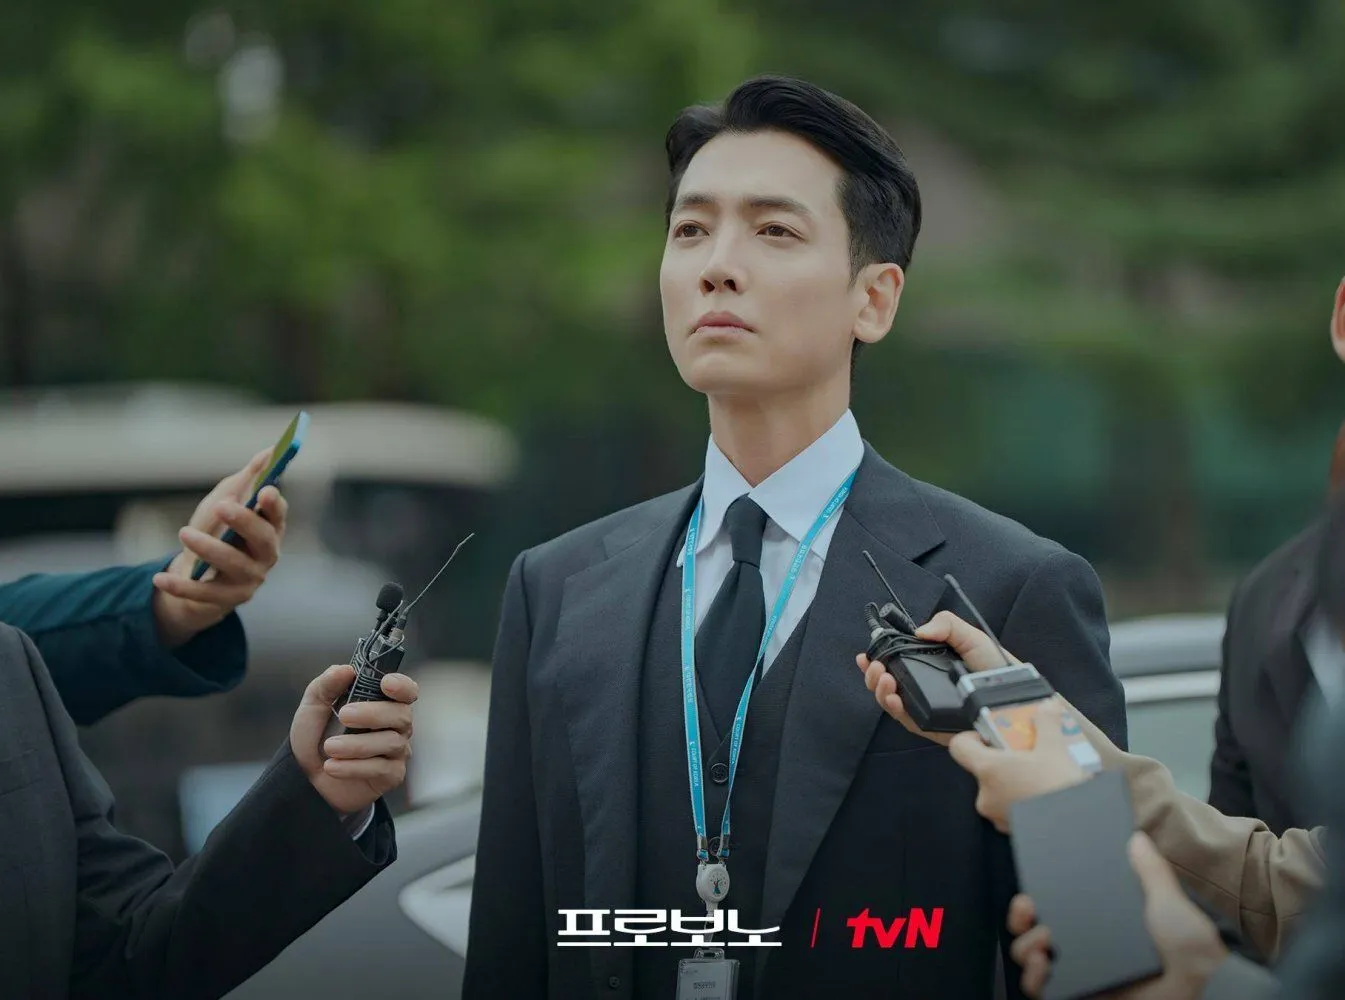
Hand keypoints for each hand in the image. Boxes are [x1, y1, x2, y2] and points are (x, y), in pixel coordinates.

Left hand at [151, 449, 288, 646]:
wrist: (198, 575)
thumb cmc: (217, 531)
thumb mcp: (227, 501)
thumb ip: (246, 479)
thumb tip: (269, 451)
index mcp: (270, 529)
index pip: (279, 516)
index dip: (274, 505)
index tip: (265, 491)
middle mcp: (266, 555)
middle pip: (263, 540)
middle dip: (244, 522)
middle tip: (223, 506)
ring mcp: (249, 580)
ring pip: (233, 564)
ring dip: (209, 548)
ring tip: (184, 532)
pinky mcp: (226, 600)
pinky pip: (204, 593)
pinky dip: (181, 585)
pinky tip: (159, 578)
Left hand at [290, 664, 417, 816]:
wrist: (305, 777)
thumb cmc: (316, 736)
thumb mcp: (313, 706)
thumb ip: (327, 685)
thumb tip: (346, 669)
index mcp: (382, 703)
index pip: (407, 691)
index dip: (403, 686)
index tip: (385, 684)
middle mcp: (395, 725)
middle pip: (401, 715)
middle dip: (373, 713)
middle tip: (344, 716)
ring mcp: (396, 751)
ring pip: (391, 742)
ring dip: (357, 744)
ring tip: (329, 748)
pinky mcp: (391, 775)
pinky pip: (381, 768)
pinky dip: (353, 767)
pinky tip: (331, 767)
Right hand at [854, 610, 1020, 746]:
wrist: (1016, 698)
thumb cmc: (998, 668)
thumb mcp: (972, 637)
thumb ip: (947, 624)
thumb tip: (919, 631)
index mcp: (930, 665)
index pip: (897, 662)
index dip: (878, 658)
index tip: (866, 653)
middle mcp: (924, 686)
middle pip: (888, 683)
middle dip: (874, 675)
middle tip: (875, 666)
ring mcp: (926, 707)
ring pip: (892, 702)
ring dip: (880, 690)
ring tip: (885, 679)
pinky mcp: (932, 726)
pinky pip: (906, 720)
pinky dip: (894, 709)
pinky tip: (893, 697)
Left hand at [946, 700, 1087, 832]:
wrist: (1076, 827)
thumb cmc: (1059, 788)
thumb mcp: (1055, 748)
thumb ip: (1047, 724)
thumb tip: (1047, 707)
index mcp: (988, 769)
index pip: (959, 747)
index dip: (972, 737)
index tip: (989, 735)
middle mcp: (985, 794)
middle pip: (983, 769)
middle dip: (1003, 760)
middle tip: (1025, 753)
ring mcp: (997, 815)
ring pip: (998, 790)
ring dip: (1014, 781)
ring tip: (1040, 775)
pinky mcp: (1011, 830)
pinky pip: (1010, 809)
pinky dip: (1022, 801)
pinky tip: (1044, 796)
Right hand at [1007, 834, 1227, 999]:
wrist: (1201, 989)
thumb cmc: (1188, 953)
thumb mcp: (1172, 906)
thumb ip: (1153, 873)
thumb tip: (1137, 838)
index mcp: (1099, 922)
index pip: (1056, 904)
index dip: (1035, 894)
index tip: (1031, 884)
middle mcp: (1082, 946)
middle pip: (1032, 928)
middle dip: (1020, 915)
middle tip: (1028, 907)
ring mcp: (1078, 972)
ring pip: (1029, 956)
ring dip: (1025, 944)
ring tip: (1044, 939)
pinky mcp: (1078, 994)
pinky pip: (1040, 989)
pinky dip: (1034, 977)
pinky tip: (1042, 966)